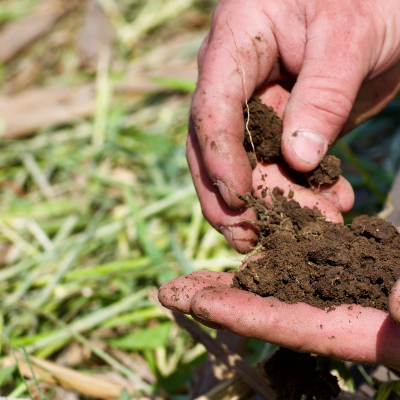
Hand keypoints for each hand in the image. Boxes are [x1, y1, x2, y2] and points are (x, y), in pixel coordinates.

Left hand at [159, 270, 399, 370]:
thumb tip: (396, 306)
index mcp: (363, 329)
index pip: (292, 322)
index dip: (244, 314)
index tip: (196, 302)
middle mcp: (344, 309)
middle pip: (270, 304)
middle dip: (219, 299)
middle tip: (169, 291)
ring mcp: (347, 286)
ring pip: (282, 278)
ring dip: (237, 271)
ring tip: (193, 270)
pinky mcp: (355, 265)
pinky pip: (307, 256)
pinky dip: (275, 250)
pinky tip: (248, 242)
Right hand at [189, 0, 399, 251]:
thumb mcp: (350, 36)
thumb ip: (323, 94)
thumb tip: (299, 158)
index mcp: (234, 45)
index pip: (211, 109)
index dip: (219, 158)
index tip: (237, 200)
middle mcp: (234, 82)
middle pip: (213, 149)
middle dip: (231, 197)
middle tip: (250, 239)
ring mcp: (255, 107)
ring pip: (248, 165)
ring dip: (274, 202)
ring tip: (314, 225)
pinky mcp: (279, 126)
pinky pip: (279, 165)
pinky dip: (301, 190)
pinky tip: (330, 203)